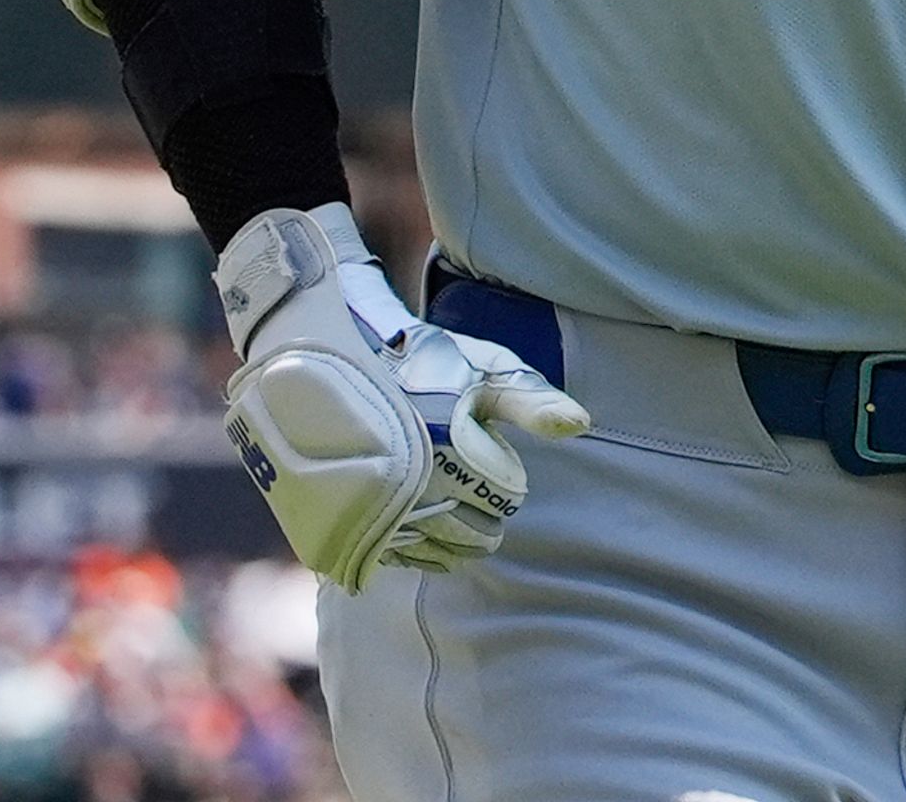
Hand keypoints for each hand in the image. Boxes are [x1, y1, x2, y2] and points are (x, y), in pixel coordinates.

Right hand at [213, 205, 589, 593]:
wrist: (323, 347)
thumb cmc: (416, 354)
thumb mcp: (479, 366)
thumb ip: (530, 400)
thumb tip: (582, 425)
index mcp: (446, 451)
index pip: (500, 506)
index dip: (505, 491)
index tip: (496, 474)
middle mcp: (401, 488)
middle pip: (464, 537)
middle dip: (477, 523)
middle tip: (473, 502)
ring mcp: (358, 509)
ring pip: (422, 553)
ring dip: (438, 541)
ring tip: (440, 511)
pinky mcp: (325, 523)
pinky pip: (375, 558)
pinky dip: (394, 548)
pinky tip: (402, 522)